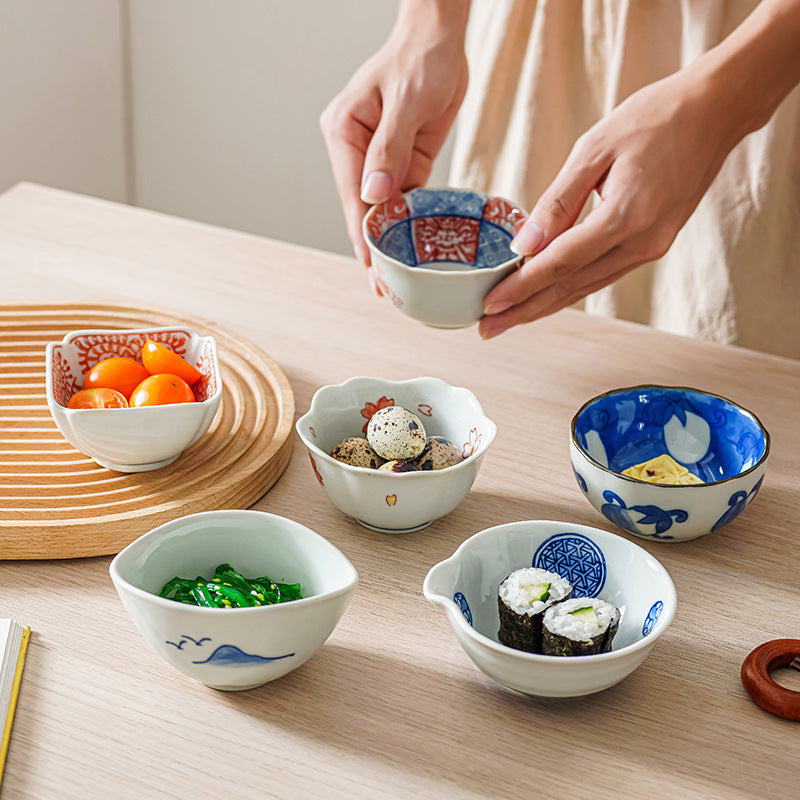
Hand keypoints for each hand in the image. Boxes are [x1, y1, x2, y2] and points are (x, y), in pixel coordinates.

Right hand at [320, 1, 468, 274]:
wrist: (441, 39)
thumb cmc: (421, 59)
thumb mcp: (407, 101)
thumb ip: (390, 149)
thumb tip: (375, 195)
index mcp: (343, 134)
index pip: (353, 194)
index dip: (364, 235)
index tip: (373, 269)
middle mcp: (355, 152)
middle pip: (363, 211)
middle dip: (374, 250)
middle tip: (385, 291)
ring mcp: (377, 161)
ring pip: (382, 213)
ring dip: (391, 246)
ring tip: (398, 285)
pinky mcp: (401, 164)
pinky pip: (404, 202)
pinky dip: (409, 229)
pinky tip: (413, 255)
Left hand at [478, 69, 739, 339]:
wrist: (714, 112)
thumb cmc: (654, 119)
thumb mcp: (594, 149)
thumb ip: (558, 201)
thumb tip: (524, 245)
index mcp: (626, 216)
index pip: (561, 263)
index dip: (523, 286)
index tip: (490, 304)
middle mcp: (641, 243)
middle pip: (571, 286)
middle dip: (525, 310)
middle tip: (488, 328)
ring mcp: (651, 248)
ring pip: (586, 287)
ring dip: (545, 305)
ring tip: (508, 319)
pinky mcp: (652, 245)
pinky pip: (602, 274)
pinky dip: (570, 287)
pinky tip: (545, 295)